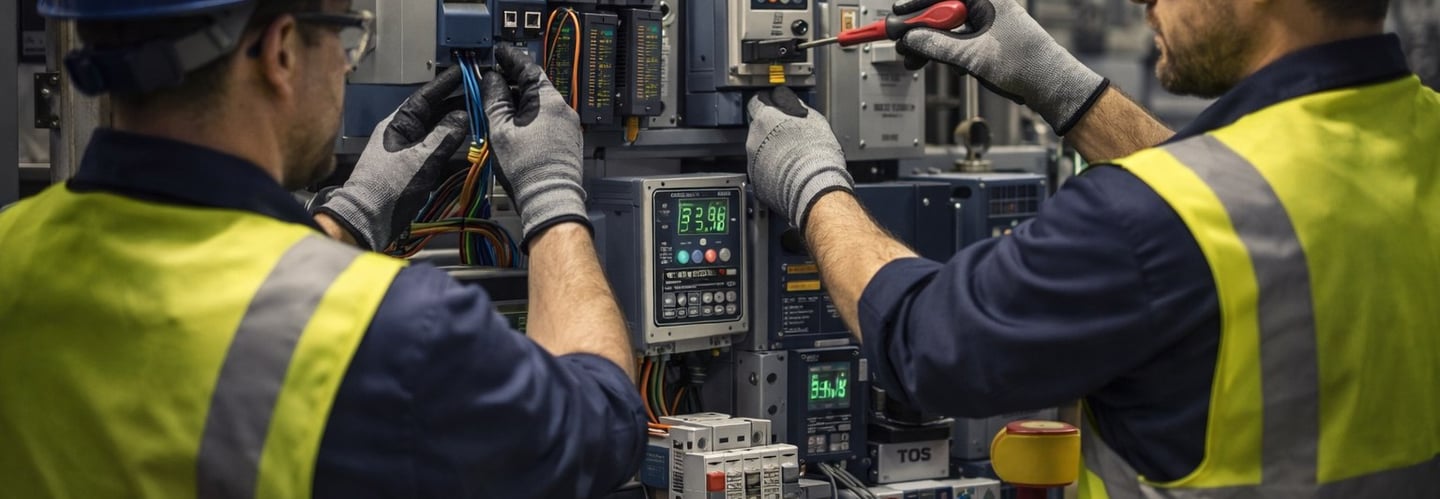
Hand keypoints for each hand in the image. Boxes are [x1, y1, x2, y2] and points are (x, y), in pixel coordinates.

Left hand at [317, 67, 468, 249]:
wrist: (368, 218)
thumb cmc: (386, 188)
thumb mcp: (420, 159)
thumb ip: (444, 136)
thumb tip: (462, 116)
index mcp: (397, 123)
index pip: (425, 96)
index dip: (446, 83)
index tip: (464, 72)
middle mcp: (402, 133)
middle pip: (434, 112)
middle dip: (456, 103)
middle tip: (480, 94)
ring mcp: (407, 151)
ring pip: (437, 131)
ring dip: (457, 125)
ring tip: (479, 116)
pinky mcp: (413, 169)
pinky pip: (437, 151)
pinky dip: (453, 147)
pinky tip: (468, 145)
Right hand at [481, 45, 588, 250]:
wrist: (550, 200)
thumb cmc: (527, 169)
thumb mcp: (500, 129)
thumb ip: (494, 99)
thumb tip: (492, 79)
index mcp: (548, 100)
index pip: (528, 67)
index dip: (510, 58)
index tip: (498, 54)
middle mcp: (564, 109)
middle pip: (535, 86)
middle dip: (512, 83)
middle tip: (491, 83)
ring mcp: (568, 126)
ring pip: (540, 105)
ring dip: (520, 103)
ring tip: (499, 110)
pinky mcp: (567, 142)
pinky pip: (547, 120)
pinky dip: (530, 118)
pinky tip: (515, 128)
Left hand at [745, 87, 853, 230]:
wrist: (813, 186)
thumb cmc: (816, 153)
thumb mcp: (812, 119)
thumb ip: (794, 107)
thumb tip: (789, 101)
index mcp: (765, 118)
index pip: (757, 101)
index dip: (768, 104)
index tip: (776, 108)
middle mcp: (754, 138)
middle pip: (757, 127)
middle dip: (770, 130)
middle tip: (789, 136)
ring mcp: (752, 160)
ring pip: (758, 150)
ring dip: (771, 151)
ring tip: (792, 157)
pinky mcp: (756, 180)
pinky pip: (761, 171)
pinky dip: (771, 170)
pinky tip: (788, 172)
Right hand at [894, 0, 1107, 133]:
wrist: (1051, 86)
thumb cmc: (1026, 63)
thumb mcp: (972, 55)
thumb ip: (936, 45)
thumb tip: (909, 38)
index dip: (917, 4)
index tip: (897, 14)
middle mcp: (988, 7)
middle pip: (944, 12)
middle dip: (922, 31)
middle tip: (904, 45)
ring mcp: (990, 24)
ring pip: (951, 30)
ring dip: (933, 47)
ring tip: (917, 62)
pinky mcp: (991, 42)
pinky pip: (962, 43)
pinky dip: (950, 55)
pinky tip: (952, 69)